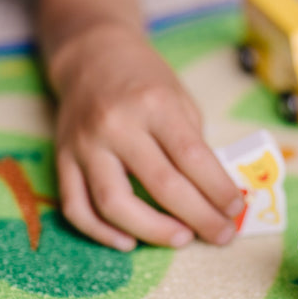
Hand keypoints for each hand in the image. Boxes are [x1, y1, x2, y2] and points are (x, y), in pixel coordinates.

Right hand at [52, 25, 244, 250]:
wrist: (92, 56)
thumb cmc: (146, 81)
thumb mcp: (180, 98)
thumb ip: (194, 143)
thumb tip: (214, 194)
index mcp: (155, 104)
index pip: (192, 157)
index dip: (217, 189)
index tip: (236, 211)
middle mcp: (117, 124)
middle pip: (161, 184)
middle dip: (198, 217)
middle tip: (221, 235)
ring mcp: (84, 144)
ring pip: (114, 203)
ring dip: (152, 230)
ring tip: (182, 240)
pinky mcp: (61, 159)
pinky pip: (76, 206)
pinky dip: (100, 232)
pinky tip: (129, 242)